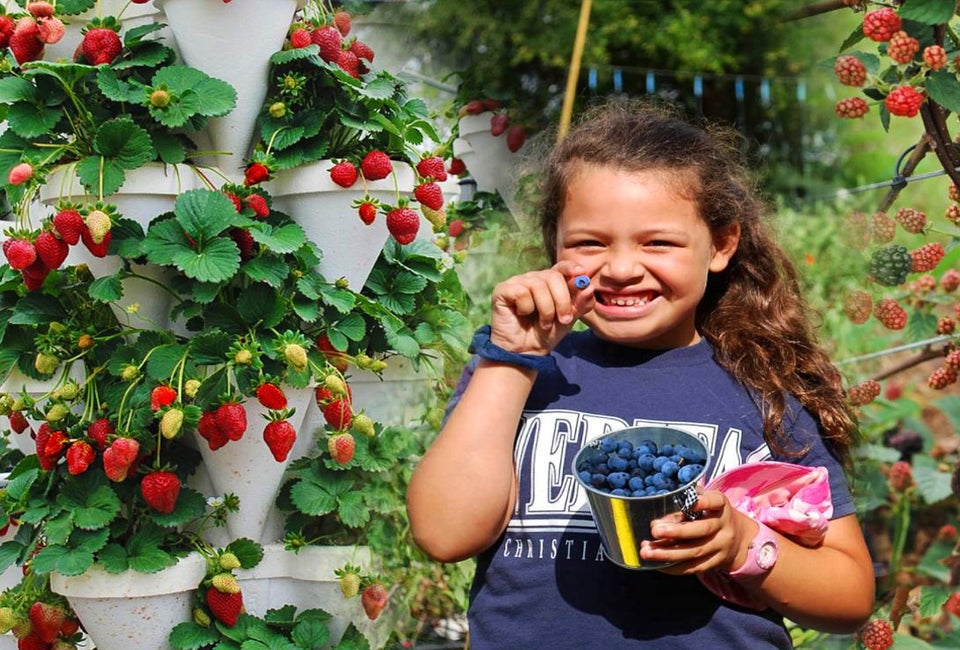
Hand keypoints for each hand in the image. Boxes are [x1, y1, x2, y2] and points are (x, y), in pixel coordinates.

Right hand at [489, 262, 594, 354]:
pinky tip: (521, 315)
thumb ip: (580, 303)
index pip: (562, 267)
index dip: (571, 267)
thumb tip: (588, 286)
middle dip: (562, 301)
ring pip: (538, 286)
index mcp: (549, 282)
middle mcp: (533, 278)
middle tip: (563, 319)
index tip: (582, 274)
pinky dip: (526, 308)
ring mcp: (517, 282)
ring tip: (544, 323)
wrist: (525, 352)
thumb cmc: (544, 334)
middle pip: (553, 276)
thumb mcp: (568, 319)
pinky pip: (522, 292)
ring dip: (546, 309)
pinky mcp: (502, 290)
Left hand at [638, 490, 757, 575]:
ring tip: (647, 552)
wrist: (739, 539)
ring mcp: (721, 547)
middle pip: (702, 530)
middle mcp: (723, 526)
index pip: (716, 501)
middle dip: (677, 531)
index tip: (692, 502)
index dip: (705, 502)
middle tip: (655, 530)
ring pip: (695, 552)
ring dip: (668, 553)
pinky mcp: (716, 563)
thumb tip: (656, 523)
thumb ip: (682, 509)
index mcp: (721, 506)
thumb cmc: (710, 515)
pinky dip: (674, 567)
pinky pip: (694, 568)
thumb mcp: (704, 505)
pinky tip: (657, 564)